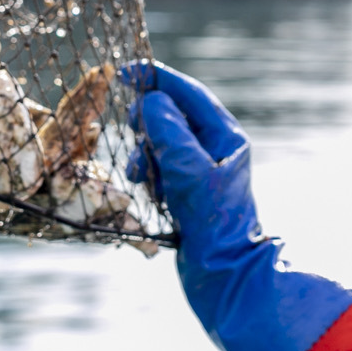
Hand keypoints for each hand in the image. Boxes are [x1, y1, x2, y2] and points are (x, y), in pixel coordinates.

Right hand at [127, 63, 351, 350]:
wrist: (226, 278)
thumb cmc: (215, 225)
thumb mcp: (191, 174)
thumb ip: (170, 134)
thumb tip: (151, 101)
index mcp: (226, 138)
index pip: (188, 94)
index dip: (157, 79)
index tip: (124, 71)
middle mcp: (215, 151)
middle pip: (172, 115)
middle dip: (148, 122)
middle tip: (133, 133)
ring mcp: (200, 173)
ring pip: (161, 143)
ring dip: (146, 153)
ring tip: (141, 174)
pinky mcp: (186, 195)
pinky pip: (159, 169)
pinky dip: (149, 174)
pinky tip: (149, 192)